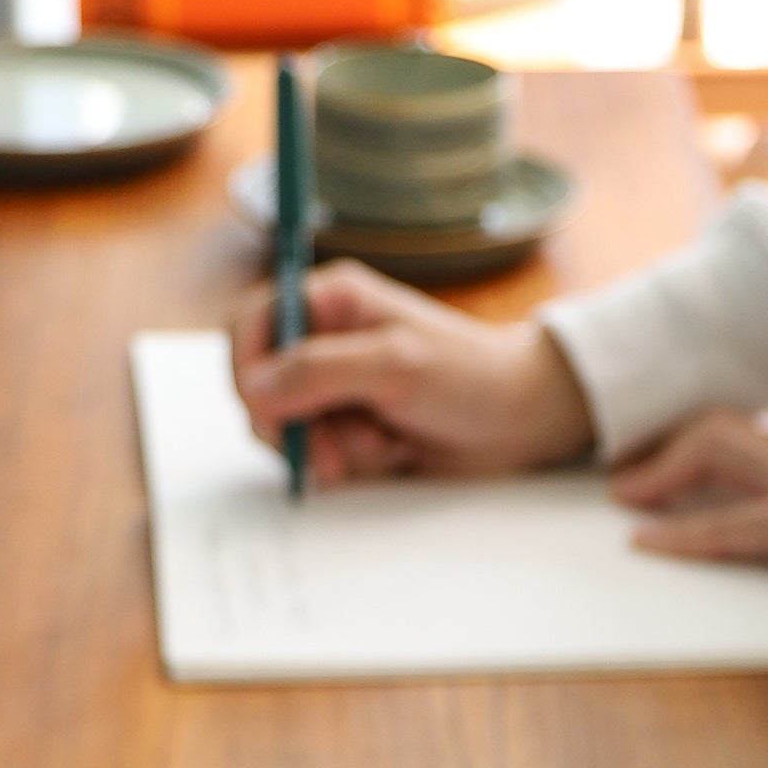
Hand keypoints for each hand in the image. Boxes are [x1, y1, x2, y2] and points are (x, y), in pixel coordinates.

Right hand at [232, 261, 593, 485]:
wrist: (522, 420)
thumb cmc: (471, 376)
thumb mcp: (395, 366)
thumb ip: (319, 372)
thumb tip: (254, 389)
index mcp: (331, 303)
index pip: (251, 324)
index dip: (246, 368)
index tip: (263, 407)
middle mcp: (325, 342)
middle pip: (260, 387)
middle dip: (292, 426)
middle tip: (330, 451)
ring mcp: (335, 389)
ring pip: (286, 429)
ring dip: (327, 449)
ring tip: (381, 446)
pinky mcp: (348, 430)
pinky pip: (316, 456)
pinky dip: (346, 465)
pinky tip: (389, 454)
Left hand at [610, 411, 767, 624]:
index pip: (741, 430)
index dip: (687, 440)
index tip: (645, 465)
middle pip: (722, 425)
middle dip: (665, 446)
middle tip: (619, 481)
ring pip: (720, 451)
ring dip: (660, 473)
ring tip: (622, 498)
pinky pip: (729, 527)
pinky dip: (680, 534)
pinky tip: (646, 543)